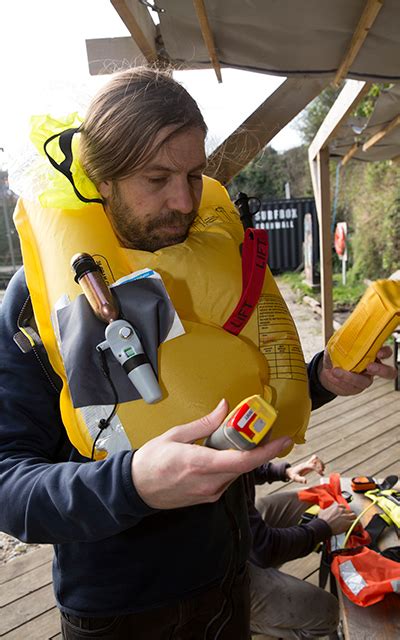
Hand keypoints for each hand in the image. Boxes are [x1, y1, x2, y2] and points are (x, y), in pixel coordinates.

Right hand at [131, 399, 292, 508]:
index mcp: (200, 463)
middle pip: (245, 465)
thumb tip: (224, 408)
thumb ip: (205, 423)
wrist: (136, 489)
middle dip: (257, 448)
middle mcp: (209, 482)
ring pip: (236, 472)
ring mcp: (209, 493)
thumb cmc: (151, 461)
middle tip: (263, 431)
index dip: (267, 451)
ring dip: (242, 456)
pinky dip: (230, 465)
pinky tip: (222, 454)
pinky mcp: (208, 497)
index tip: (282, 440)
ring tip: (237, 439)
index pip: (243, 460)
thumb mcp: (176, 434)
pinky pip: (227, 479)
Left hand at [286, 454, 324, 483]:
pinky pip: (315, 461)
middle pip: (315, 458)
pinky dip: (319, 464)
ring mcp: (308, 463)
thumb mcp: (295, 478)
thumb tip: (306, 481)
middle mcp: (306, 463)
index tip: (322, 474)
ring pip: (316, 458)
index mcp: (304, 466)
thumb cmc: (293, 475)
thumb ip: (300, 479)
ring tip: (323, 470)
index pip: (312, 465)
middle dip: (320, 463)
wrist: (290, 472)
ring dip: (321, 463)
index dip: (318, 469)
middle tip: (323, 470)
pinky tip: (321, 471)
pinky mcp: (309, 465)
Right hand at [317, 502, 355, 534]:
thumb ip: (326, 509)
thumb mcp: (323, 511)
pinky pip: (355, 522)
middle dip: (349, 514)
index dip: (344, 510)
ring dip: (354, 518)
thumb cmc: (322, 520)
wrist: (324, 526)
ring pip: (354, 515)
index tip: (344, 512)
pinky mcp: (348, 523)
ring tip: (354, 520)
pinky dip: (357, 523)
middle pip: (349, 511)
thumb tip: (324, 510)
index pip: (343, 506)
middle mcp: (342, 511)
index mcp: (337, 507)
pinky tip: (357, 525)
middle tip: (349, 517)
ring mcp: (346, 516)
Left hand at [318, 345, 396, 395]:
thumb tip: (341, 340)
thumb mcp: (338, 344)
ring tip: (335, 371)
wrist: (328, 370)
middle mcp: (373, 367)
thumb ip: (342, 342)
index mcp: (372, 353)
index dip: (385, 353)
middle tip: (370, 366)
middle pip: (388, 372)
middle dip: (381, 370)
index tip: (378, 353)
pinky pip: (351, 387)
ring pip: (364, 382)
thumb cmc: (337, 354)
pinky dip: (340, 381)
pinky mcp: (356, 388)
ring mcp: (365, 379)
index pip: (386, 352)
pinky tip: (331, 376)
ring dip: (349, 377)